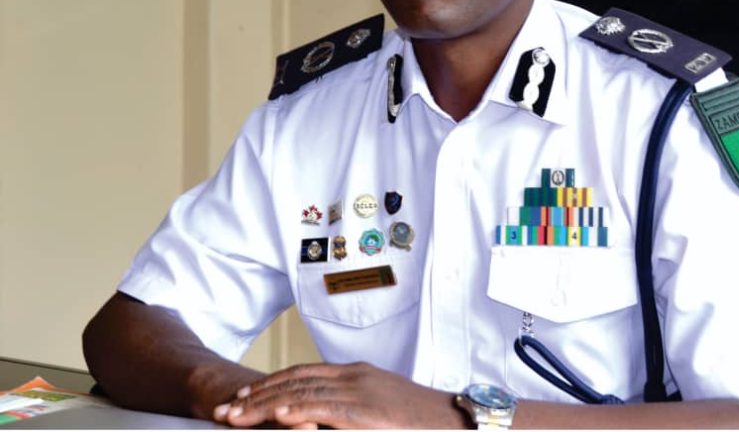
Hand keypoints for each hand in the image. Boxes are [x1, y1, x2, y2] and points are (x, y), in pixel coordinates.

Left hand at [212, 362, 466, 428]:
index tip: (242, 397)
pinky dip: (300, 411)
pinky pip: (327, 409)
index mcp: (355, 374)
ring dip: (265, 406)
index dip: (270, 384)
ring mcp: (361, 392)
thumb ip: (350, 411)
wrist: (454, 419)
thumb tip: (321, 422)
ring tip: (237, 416)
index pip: (302, 374)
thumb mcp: (379, 409)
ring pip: (303, 395)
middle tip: (225, 409)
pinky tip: (278, 417)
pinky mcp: (368, 411)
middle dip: (256, 396)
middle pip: (294, 382)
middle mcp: (354, 377)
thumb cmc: (419, 422)